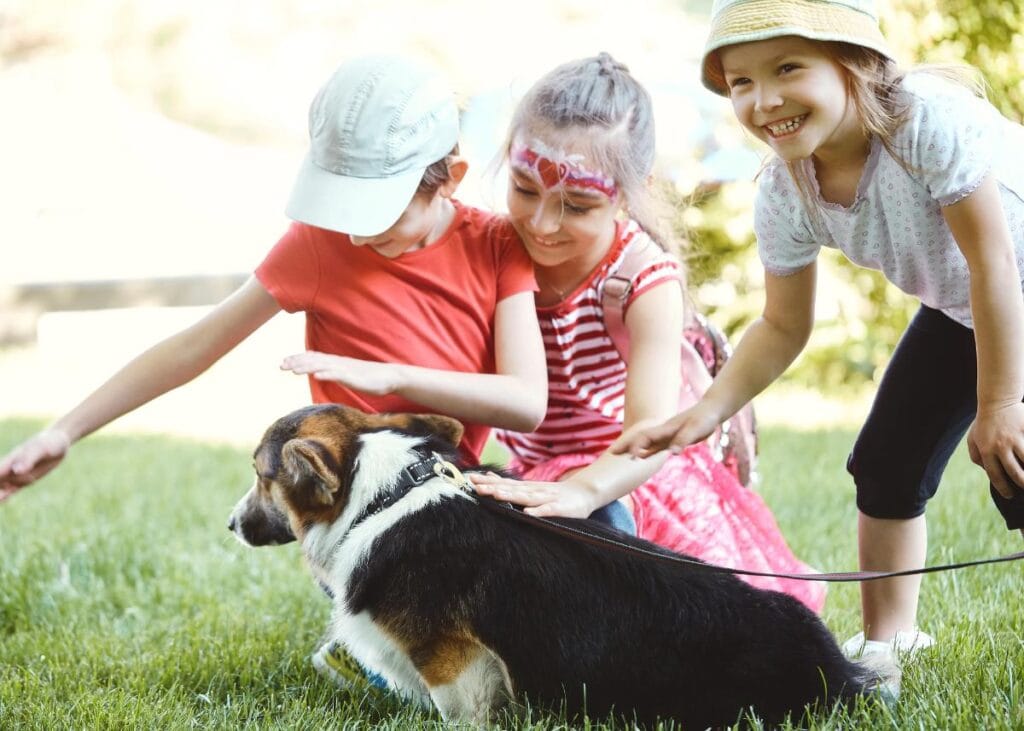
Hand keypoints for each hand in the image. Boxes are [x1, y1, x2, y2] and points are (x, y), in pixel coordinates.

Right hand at [0, 428, 71, 501]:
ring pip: (4, 486)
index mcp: (12, 458)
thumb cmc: (48, 442)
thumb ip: (28, 459)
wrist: (58, 443)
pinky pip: (14, 489)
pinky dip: (7, 494)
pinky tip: (2, 500)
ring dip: (0, 492)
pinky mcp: (27, 480)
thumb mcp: (40, 449)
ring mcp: (19, 474)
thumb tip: (16, 471)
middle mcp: (12, 467)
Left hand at [281, 352, 402, 395]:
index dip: (298, 359)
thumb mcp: (348, 374)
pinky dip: (326, 374)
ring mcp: (345, 369)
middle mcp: (338, 363)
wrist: (390, 377)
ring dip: (306, 367)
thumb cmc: (370, 378)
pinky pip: (337, 375)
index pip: (313, 358)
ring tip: (292, 370)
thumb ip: (335, 372)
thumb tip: (322, 373)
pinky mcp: (353, 377)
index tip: (284, 362)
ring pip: (322, 366)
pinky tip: (315, 376)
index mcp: (337, 362)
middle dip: (296, 362)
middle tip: (281, 365)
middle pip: (314, 361)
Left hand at [469, 473, 598, 518]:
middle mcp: (535, 491)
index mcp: (527, 488)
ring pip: (527, 497)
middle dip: (494, 488)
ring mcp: (547, 499)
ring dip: (512, 496)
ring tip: (497, 495)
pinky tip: (529, 513)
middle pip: (511, 489)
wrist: (584, 492)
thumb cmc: (555, 493)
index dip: (488, 482)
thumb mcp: (531, 487)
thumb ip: (511, 485)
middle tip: (476, 488)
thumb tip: (488, 478)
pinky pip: (548, 511)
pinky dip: (539, 512)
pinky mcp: (560, 509)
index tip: (470, 480)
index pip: (505, 484)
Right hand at [610, 403, 719, 458]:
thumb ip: (683, 440)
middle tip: (612, 453)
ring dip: (634, 449)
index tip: (631, 456)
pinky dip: (646, 452)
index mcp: (665, 429)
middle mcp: (662, 433)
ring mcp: (666, 436)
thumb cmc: (704, 419)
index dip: (636, 446)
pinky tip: (642, 458)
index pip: (646, 437)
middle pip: (640, 439)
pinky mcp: (672, 440)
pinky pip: (656, 447)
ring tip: (621, 457)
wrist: (710, 411)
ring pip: (646, 444)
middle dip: (626, 445)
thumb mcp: (696, 429)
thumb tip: (672, 453)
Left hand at [966, 402, 1023, 497]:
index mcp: (986, 450)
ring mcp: (1015, 437)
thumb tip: (986, 472)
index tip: (1009, 495)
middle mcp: (1001, 446)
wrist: (996, 401)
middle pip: (1015, 472)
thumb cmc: (984, 423)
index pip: (995, 475)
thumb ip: (976, 457)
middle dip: (1022, 484)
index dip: (1003, 488)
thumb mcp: (973, 439)